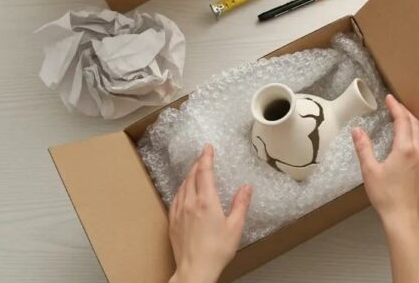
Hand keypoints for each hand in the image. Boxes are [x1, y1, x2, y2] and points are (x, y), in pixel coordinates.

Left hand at [169, 145, 251, 282]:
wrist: (195, 270)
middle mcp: (190, 204)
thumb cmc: (216, 251)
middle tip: (204, 157)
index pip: (204, 172)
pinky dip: (181, 190)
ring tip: (195, 172)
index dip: (206, 158)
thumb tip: (246, 187)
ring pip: (182, 187)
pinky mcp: (172, 222)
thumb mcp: (236, 227)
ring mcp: (178, 213)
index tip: (208, 147)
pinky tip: (184, 192)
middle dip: (198, 165)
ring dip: (189, 176)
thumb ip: (241, 204)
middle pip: (191, 177)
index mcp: (206, 202)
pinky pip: (175, 199)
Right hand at [353, 95, 418, 282]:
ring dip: (413, 123)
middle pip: (415, 123)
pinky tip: (410, 140)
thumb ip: (364, 148)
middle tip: (395, 106)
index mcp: (405, 148)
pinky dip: (418, 135)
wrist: (403, 216)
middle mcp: (418, 151)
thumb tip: (357, 131)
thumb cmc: (385, 195)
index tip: (390, 98)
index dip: (395, 107)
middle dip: (405, 112)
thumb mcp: (369, 170)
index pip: (402, 120)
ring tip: (403, 119)